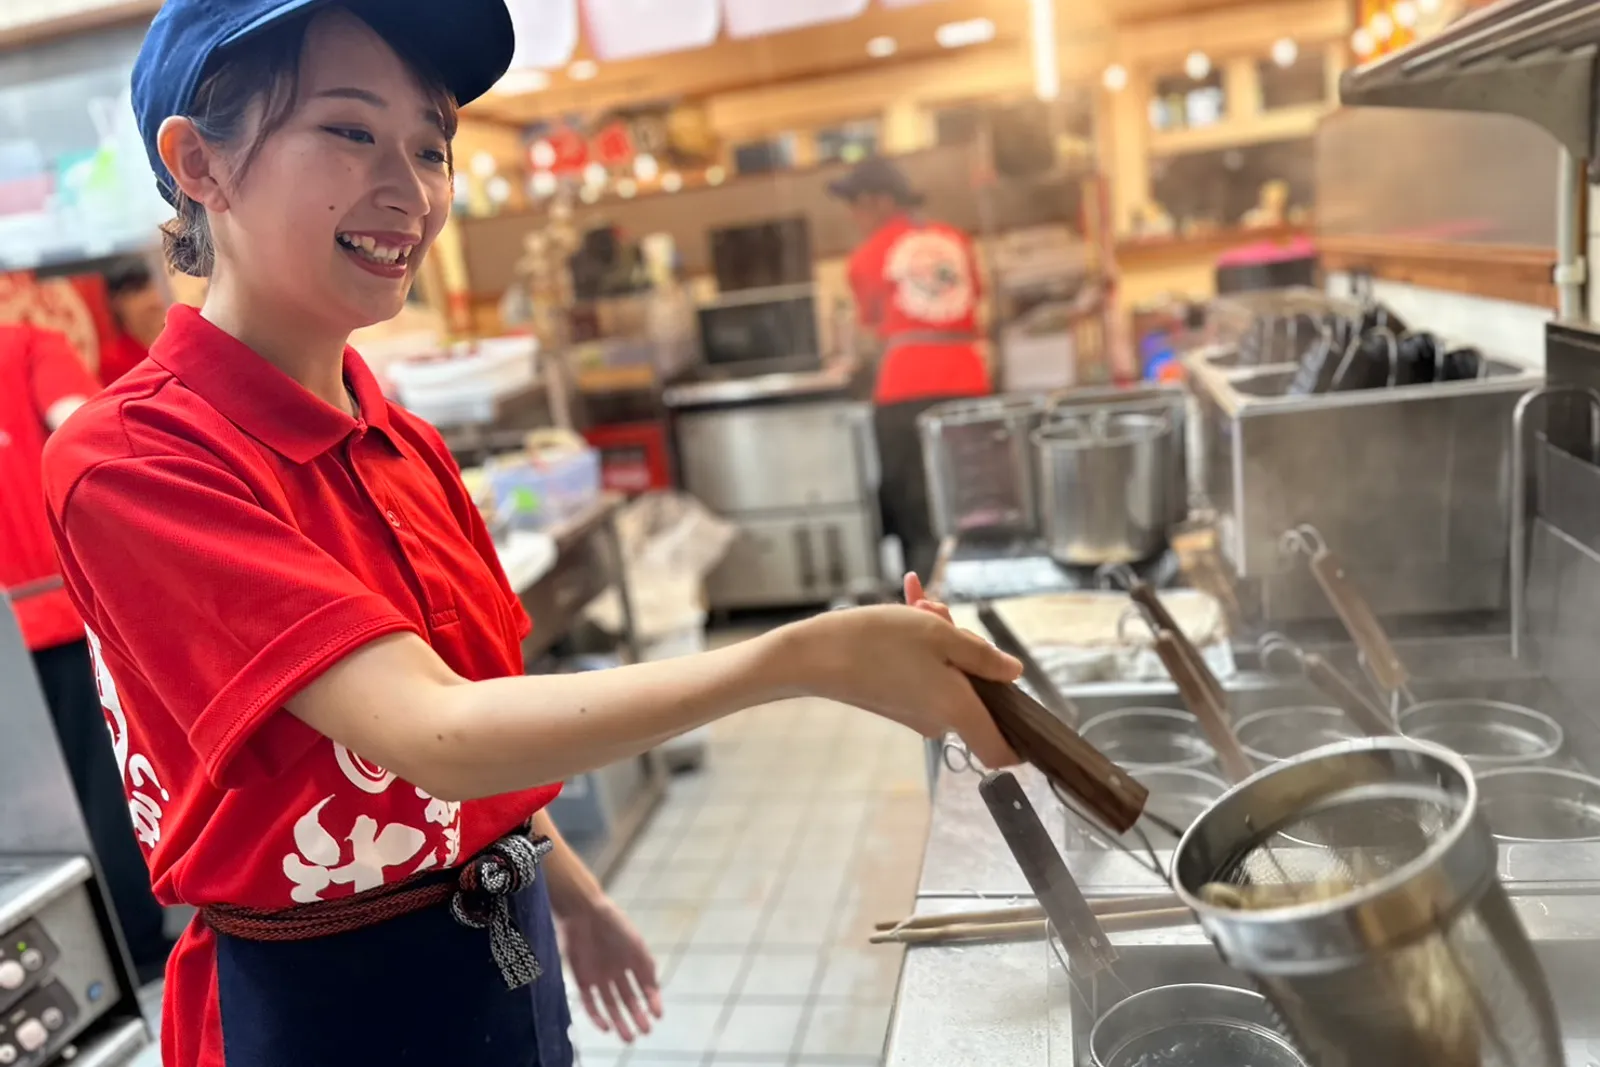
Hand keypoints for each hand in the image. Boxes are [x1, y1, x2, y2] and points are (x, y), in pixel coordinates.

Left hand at [558, 896, 661, 1042]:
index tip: (658, 1015)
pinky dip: (597, 1016)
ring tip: (628, 1038)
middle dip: (637, 1016)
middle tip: (645, 1032)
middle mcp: (615, 971)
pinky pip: (590, 1002)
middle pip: (627, 999)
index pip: (644, 986)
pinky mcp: (581, 979)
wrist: (584, 913)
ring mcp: (598, 976)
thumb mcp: (637, 945)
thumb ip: (647, 967)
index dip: (652, 1001)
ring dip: (620, 1021)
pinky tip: (606, 1027)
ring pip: (610, 1005)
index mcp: (631, 960)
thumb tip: (655, 990)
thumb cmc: (614, 925)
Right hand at [785, 582, 1021, 768]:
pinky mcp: (894, 702)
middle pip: (975, 694)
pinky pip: (924, 675)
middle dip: (967, 650)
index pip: (1001, 754)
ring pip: (948, 676)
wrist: (813, 655)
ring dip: (939, 640)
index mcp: (958, 711)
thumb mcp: (939, 635)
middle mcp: (939, 721)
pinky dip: (921, 647)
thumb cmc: (877, 642)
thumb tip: (1013, 673)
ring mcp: (914, 713)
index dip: (1020, 741)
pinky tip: (907, 611)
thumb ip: (983, 657)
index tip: (1024, 713)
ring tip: (917, 605)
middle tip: (940, 613)